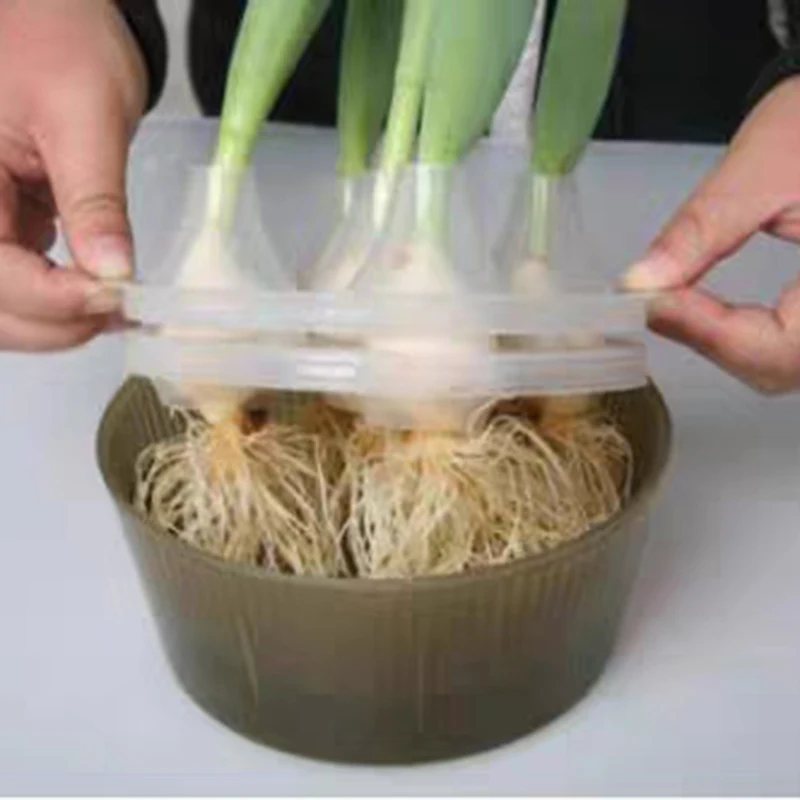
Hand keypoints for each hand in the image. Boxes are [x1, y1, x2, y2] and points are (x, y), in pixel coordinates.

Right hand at [0, 0, 145, 350]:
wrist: (53, 18)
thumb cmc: (59, 40)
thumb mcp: (85, 116)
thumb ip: (95, 200)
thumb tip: (114, 275)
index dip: (53, 301)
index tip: (115, 297)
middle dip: (58, 323)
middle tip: (122, 311)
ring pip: (5, 307)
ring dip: (59, 321)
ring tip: (118, 307)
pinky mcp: (2, 226)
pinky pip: (19, 285)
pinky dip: (60, 302)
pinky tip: (103, 293)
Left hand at [623, 75, 799, 394]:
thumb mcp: (759, 170)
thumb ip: (699, 232)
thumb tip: (640, 283)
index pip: (781, 346)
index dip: (710, 333)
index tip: (654, 302)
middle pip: (779, 366)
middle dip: (713, 342)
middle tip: (659, 304)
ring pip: (782, 363)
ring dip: (726, 344)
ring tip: (678, 305)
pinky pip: (790, 346)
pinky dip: (747, 335)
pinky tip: (710, 313)